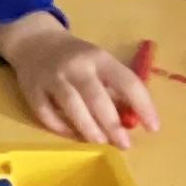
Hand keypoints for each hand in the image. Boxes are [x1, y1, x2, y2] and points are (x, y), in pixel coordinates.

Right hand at [0, 14, 158, 148]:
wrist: (35, 41)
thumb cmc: (76, 57)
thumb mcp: (100, 62)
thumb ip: (115, 86)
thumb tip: (132, 119)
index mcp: (100, 58)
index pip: (127, 82)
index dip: (143, 106)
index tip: (153, 127)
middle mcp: (76, 67)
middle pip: (97, 98)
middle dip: (113, 125)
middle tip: (124, 144)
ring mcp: (52, 78)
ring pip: (71, 106)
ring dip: (88, 128)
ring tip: (100, 142)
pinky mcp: (32, 89)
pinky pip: (46, 113)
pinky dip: (60, 127)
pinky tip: (72, 135)